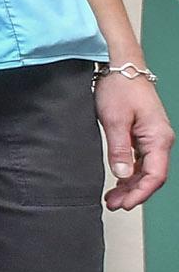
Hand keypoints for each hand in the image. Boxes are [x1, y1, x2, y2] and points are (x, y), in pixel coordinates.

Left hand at [98, 68, 171, 209]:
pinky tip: (118, 181)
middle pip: (152, 175)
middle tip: (114, 205)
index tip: (126, 204)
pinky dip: (130, 172)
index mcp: (158, 137)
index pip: (155, 175)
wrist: (120, 66)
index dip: (141, 193)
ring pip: (146, 169)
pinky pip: (141, 160)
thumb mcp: (114, 119)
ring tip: (112, 198)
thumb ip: (118, 149)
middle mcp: (160, 139)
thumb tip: (122, 174)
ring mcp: (152, 137)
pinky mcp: (143, 134)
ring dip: (130, 185)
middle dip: (134, 193)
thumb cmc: (119, 87)